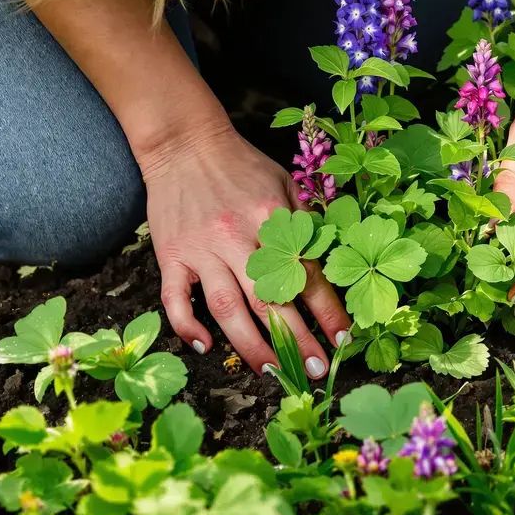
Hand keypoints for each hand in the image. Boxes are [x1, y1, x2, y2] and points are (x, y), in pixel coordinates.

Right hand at [140, 122, 350, 377]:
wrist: (184, 143)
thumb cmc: (241, 166)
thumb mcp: (284, 185)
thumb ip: (305, 223)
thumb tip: (331, 263)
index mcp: (271, 220)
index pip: (306, 276)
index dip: (328, 311)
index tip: (343, 339)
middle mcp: (236, 237)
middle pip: (270, 301)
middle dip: (296, 341)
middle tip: (315, 371)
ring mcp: (201, 250)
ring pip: (227, 309)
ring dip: (250, 345)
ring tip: (271, 371)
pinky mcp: (171, 256)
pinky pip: (175, 299)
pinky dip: (188, 326)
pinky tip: (205, 347)